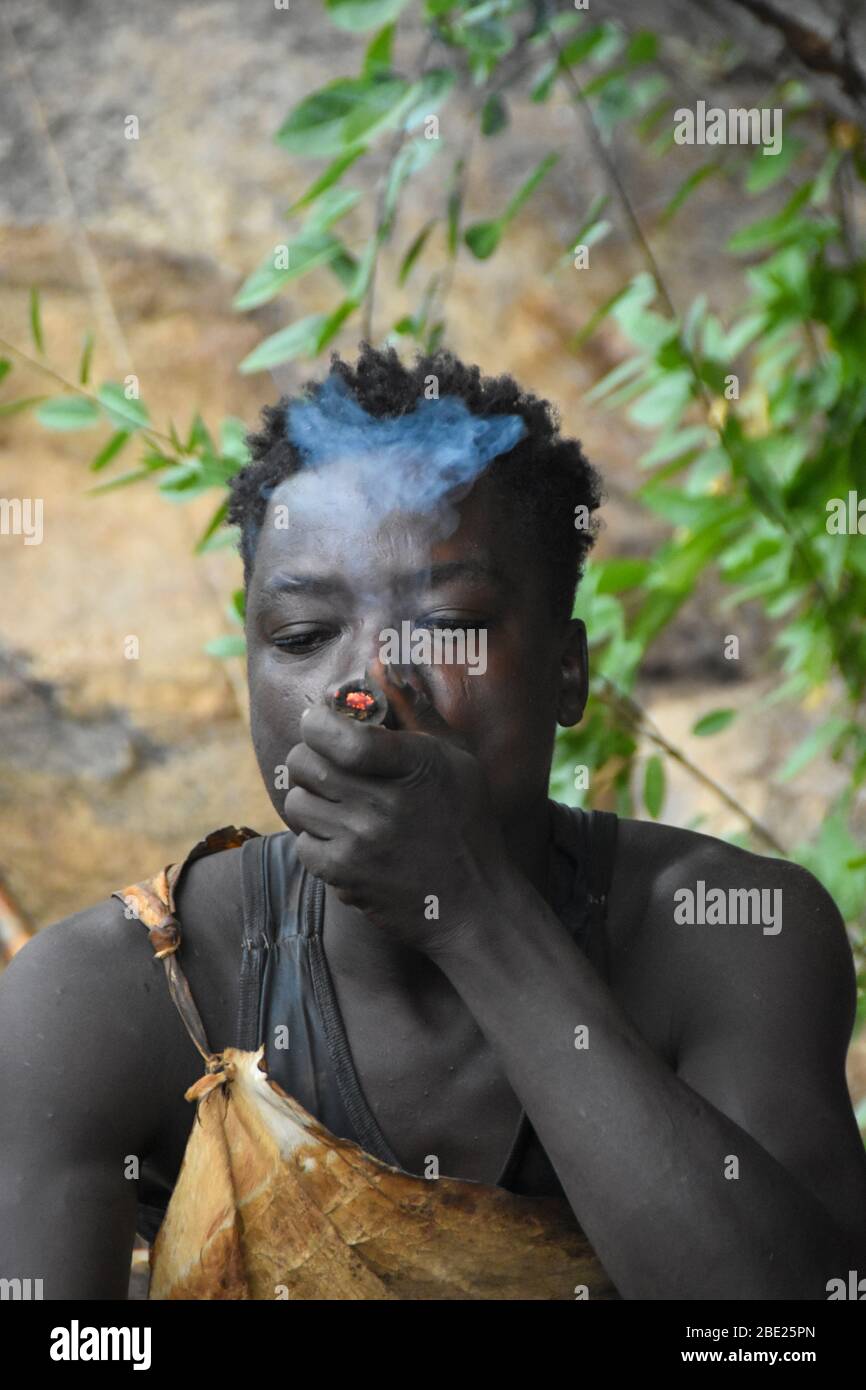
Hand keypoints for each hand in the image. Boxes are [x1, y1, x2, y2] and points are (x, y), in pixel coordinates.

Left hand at [283, 669, 508, 958]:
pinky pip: (302, 843)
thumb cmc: (467, 821)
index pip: (339, 736)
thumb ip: (414, 709)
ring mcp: (363, 843)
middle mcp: (385, 805)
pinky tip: (341, 838)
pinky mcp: (346, 877)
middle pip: (306, 763)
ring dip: (310, 798)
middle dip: (308, 755)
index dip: (316, 721)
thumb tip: (377, 662)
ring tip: (336, 801)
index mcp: (415, 766)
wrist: (475, 903)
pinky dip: (315, 838)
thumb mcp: (455, 757)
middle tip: (323, 761)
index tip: (319, 720)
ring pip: (298, 802)